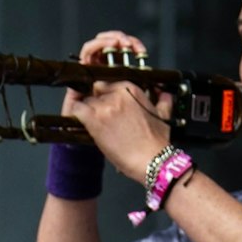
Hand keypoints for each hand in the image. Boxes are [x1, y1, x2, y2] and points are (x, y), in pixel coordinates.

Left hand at [62, 30, 173, 181]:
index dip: (105, 95)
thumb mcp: (163, 114)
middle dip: (96, 102)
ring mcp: (104, 106)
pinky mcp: (94, 120)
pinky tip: (80, 122)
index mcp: (131, 89)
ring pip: (86, 100)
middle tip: (99, 115)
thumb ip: (163, 100)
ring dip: (87, 110)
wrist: (151, 158)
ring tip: (92, 122)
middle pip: (96, 91)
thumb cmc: (156, 141)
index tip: (105, 104)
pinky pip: (77, 109)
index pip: (108, 83)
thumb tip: (164, 95)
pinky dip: (76, 114)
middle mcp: (117, 94)